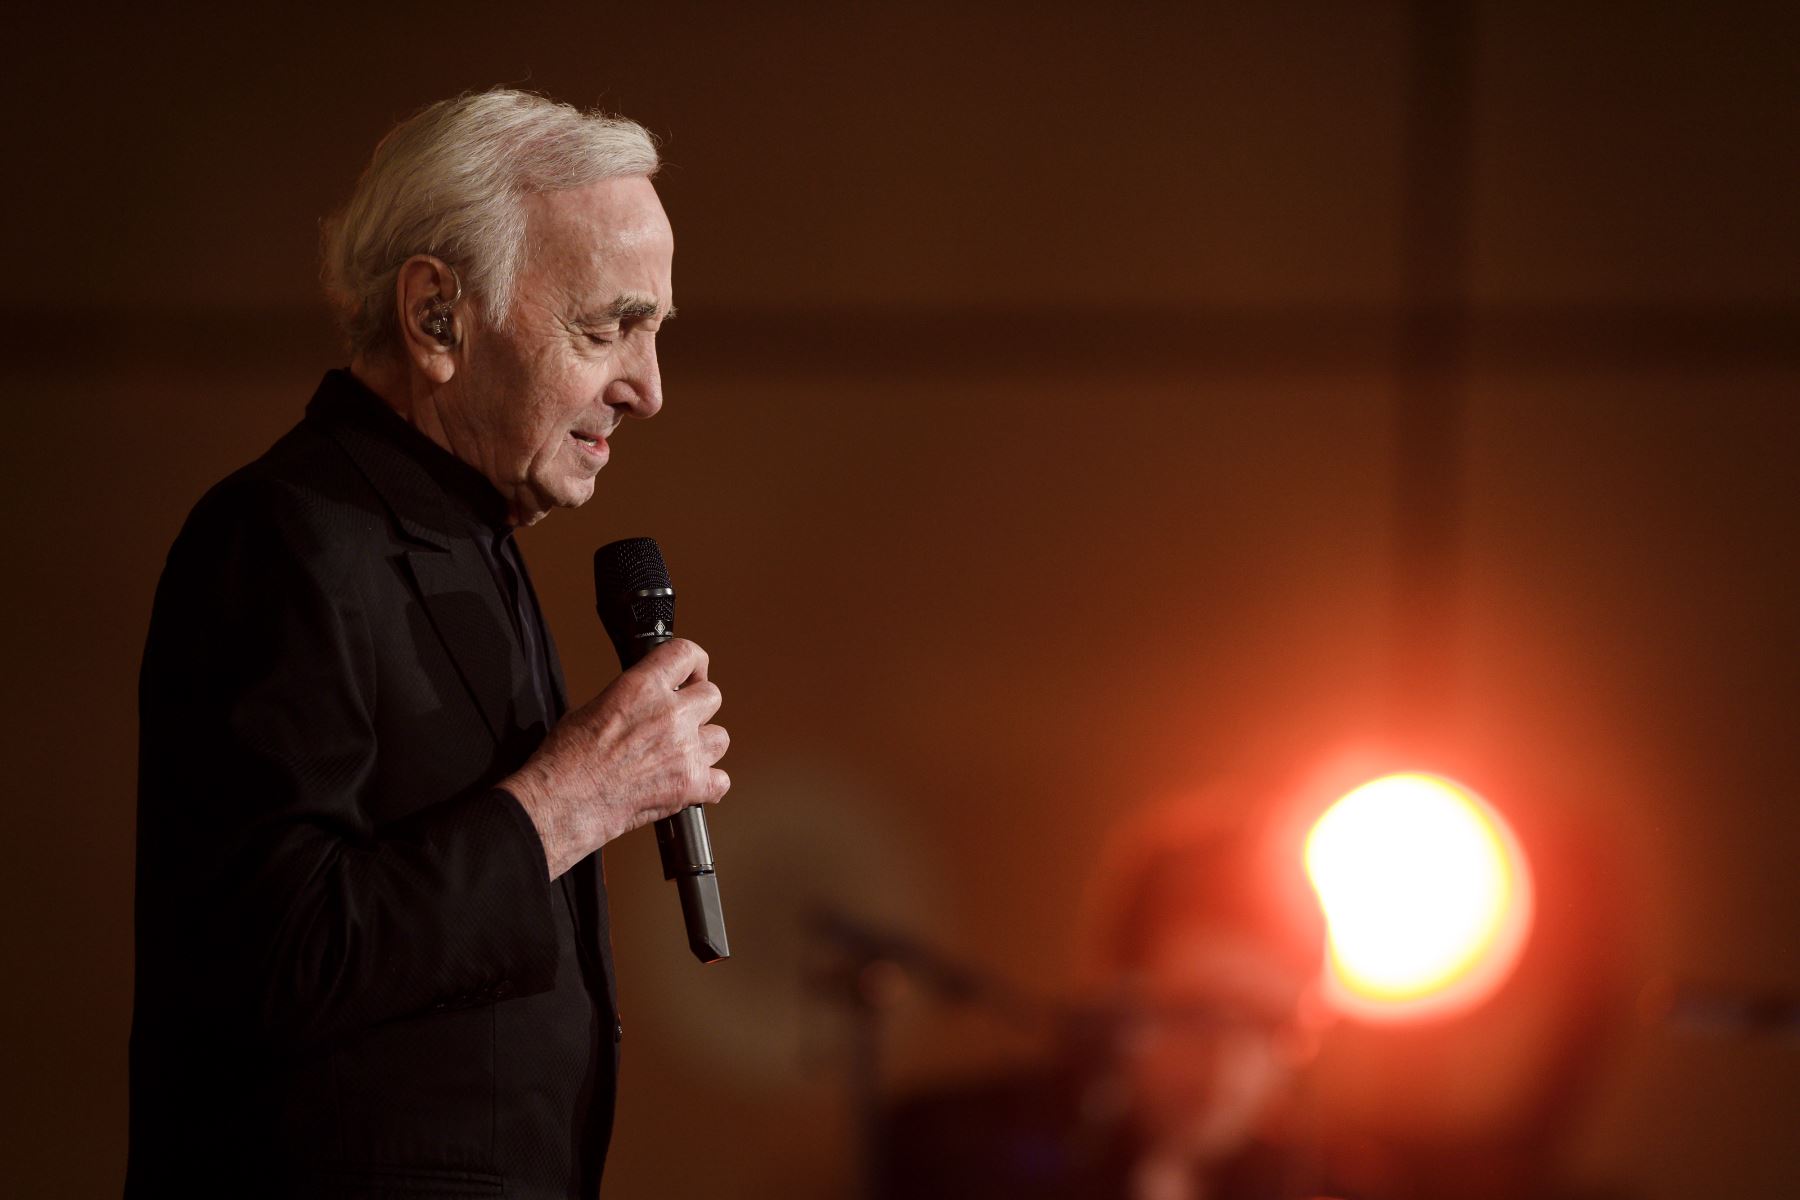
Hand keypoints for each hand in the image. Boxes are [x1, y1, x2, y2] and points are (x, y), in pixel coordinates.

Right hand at [502, 638, 729, 878]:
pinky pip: (721, 781)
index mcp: (642, 687)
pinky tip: (689, 784)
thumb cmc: (566, 760)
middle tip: (680, 722)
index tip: (692, 674)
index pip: (687, 654)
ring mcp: (684, 749)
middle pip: (712, 696)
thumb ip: (631, 699)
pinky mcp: (689, 784)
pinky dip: (708, 785)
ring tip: (679, 757)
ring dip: (703, 746)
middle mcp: (669, 714)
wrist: (562, 802)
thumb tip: (644, 702)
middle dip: (697, 708)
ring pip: (720, 738)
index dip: (694, 663)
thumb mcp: (593, 707)